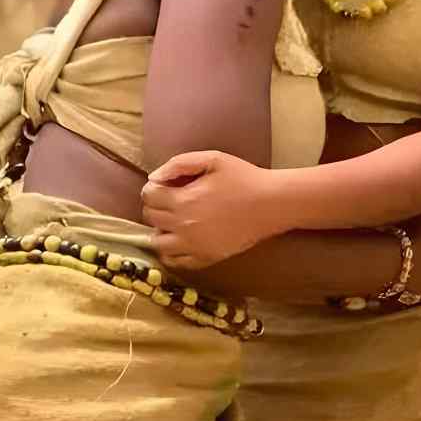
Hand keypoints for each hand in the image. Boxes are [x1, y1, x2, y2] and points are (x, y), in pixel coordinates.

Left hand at [142, 151, 283, 268]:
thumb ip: (179, 164)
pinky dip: (171, 250)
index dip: (153, 188)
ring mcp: (193, 245)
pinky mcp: (205, 258)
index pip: (148, 196)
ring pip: (158, 243)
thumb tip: (154, 177)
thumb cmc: (244, 178)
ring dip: (161, 230)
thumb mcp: (213, 159)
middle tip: (171, 200)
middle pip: (151, 217)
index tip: (165, 185)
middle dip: (155, 206)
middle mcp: (183, 225)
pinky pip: (175, 261)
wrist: (271, 204)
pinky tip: (181, 239)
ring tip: (174, 220)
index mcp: (183, 200)